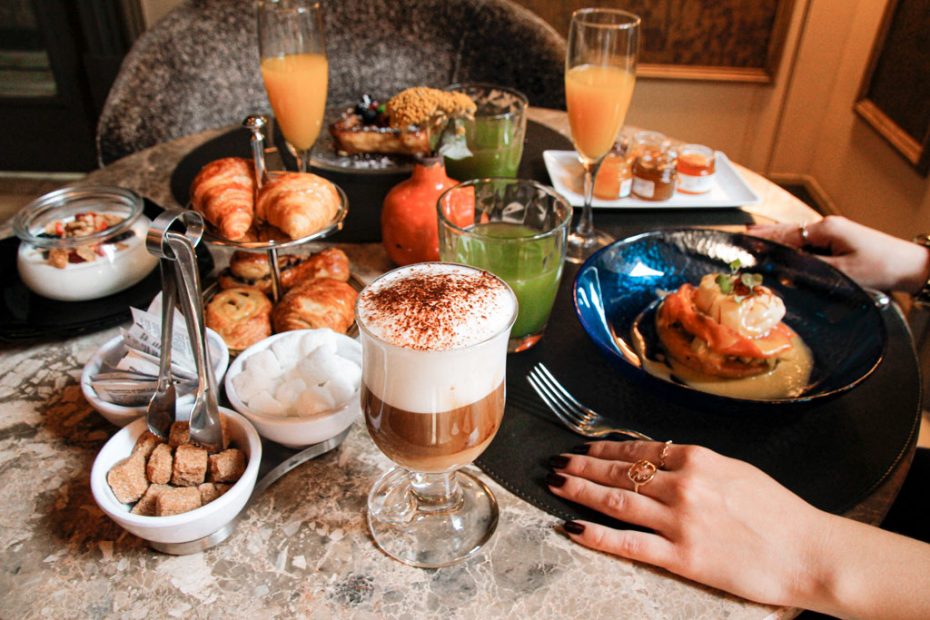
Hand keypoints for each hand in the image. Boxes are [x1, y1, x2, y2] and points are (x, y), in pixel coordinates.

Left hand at [547, 441, 830, 606]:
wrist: (809, 552)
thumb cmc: (779, 513)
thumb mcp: (735, 472)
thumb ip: (696, 465)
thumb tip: (662, 458)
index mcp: (697, 459)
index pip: (636, 449)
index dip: (602, 449)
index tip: (581, 448)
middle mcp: (683, 485)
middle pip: (619, 471)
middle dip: (582, 466)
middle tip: (556, 463)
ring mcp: (680, 521)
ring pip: (616, 501)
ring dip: (580, 491)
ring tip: (555, 484)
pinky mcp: (682, 557)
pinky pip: (629, 544)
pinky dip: (596, 535)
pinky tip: (572, 527)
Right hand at [747, 216, 929, 293]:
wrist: (913, 267)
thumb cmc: (883, 267)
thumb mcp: (843, 272)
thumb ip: (810, 269)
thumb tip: (784, 269)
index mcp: (825, 228)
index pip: (784, 235)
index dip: (762, 241)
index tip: (742, 243)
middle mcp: (827, 226)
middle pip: (787, 231)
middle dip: (764, 234)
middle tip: (741, 237)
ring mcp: (833, 233)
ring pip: (796, 235)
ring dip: (777, 238)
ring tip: (755, 238)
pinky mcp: (839, 242)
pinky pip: (807, 242)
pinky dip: (791, 244)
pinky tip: (784, 248)